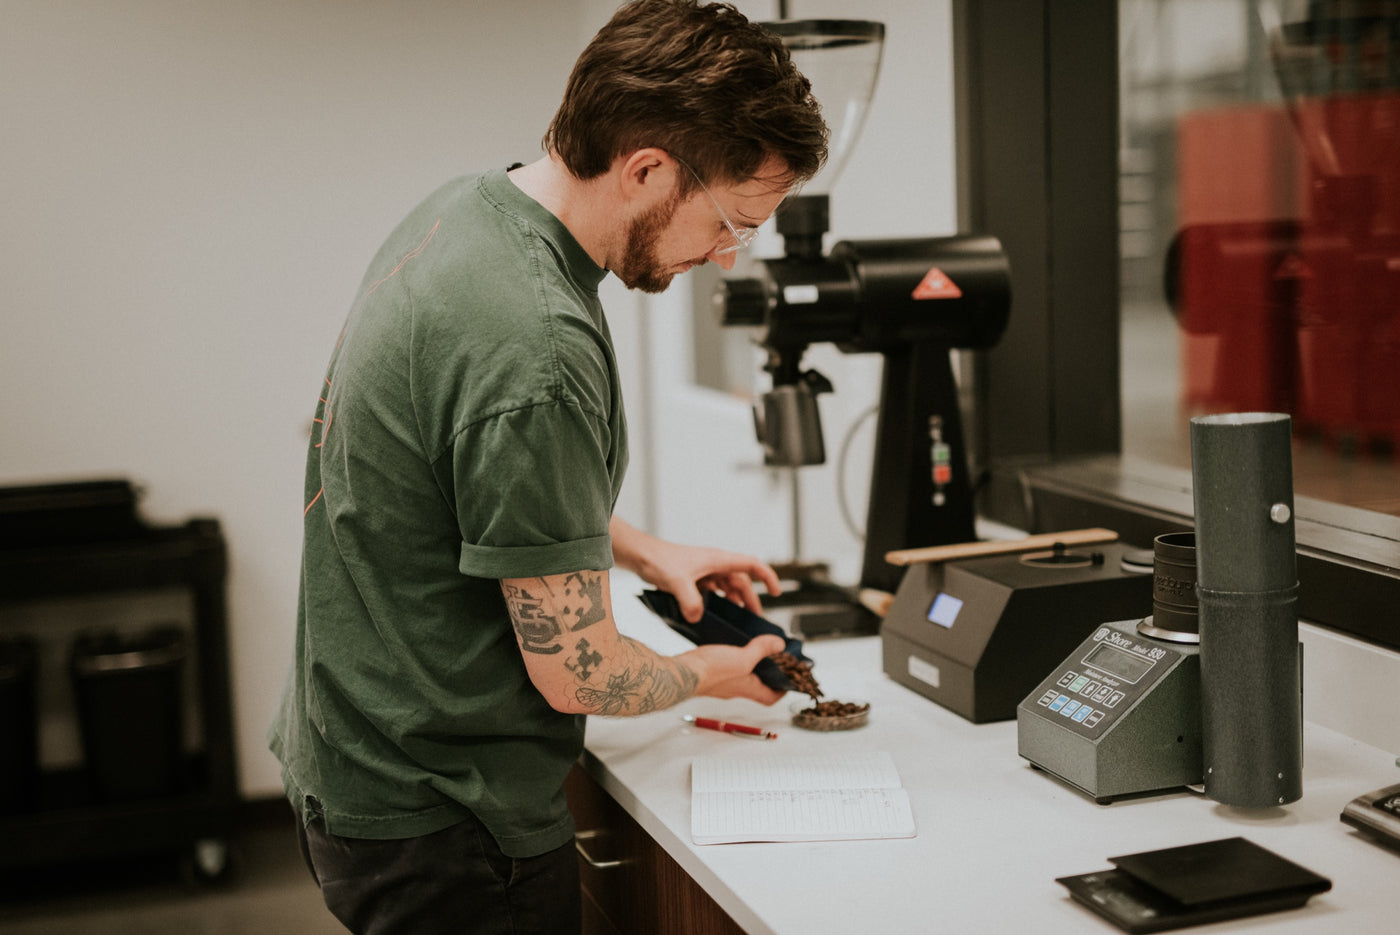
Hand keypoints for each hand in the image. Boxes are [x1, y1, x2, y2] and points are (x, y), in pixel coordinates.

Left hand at [648, 541, 783, 622]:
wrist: (640, 555)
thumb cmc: (659, 560)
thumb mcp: (676, 582)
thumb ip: (689, 601)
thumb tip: (697, 617)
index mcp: (718, 560)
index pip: (752, 564)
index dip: (767, 577)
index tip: (776, 592)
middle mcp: (715, 564)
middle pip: (741, 581)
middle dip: (751, 599)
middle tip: (755, 620)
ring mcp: (705, 570)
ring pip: (728, 586)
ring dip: (735, 601)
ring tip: (739, 620)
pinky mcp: (695, 577)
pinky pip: (713, 590)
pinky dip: (719, 601)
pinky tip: (716, 614)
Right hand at [685, 634, 786, 704]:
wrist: (682, 672)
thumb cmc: (710, 671)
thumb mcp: (743, 657)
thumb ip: (761, 650)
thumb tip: (779, 645)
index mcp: (748, 688)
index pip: (771, 697)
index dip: (782, 690)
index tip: (788, 681)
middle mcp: (735, 689)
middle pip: (757, 686)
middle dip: (767, 674)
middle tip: (773, 659)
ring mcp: (721, 683)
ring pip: (741, 676)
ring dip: (749, 665)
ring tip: (753, 649)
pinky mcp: (709, 675)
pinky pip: (726, 670)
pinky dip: (732, 660)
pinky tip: (730, 647)